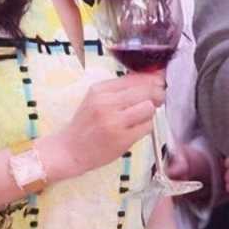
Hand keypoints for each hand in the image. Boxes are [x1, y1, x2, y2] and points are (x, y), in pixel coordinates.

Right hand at [45, 72, 165, 178]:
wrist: (69, 151)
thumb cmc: (85, 124)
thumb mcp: (96, 98)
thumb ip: (120, 88)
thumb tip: (151, 78)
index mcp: (100, 90)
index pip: (135, 77)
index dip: (152, 78)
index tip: (159, 81)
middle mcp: (106, 103)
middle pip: (146, 90)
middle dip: (157, 93)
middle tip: (159, 97)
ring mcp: (114, 122)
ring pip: (149, 107)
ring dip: (150, 111)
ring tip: (142, 116)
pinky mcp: (122, 139)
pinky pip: (147, 126)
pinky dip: (146, 126)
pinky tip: (136, 128)